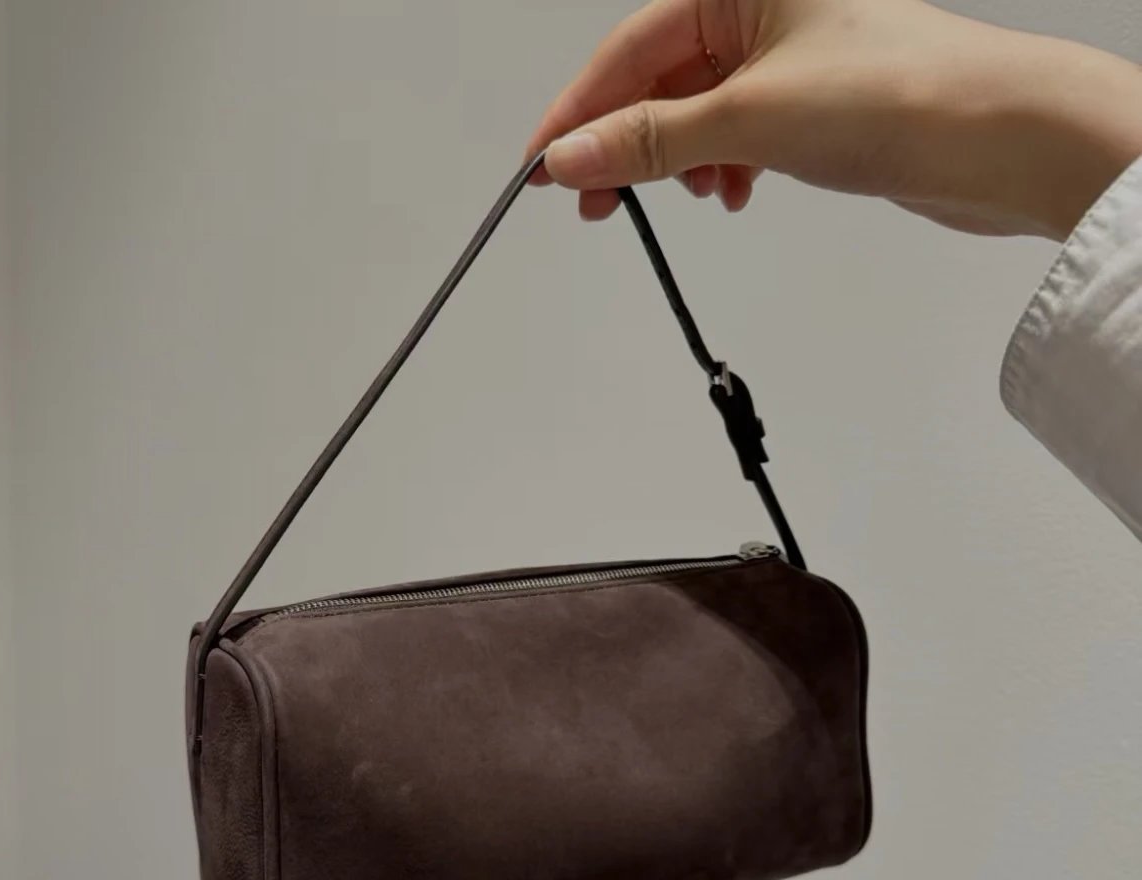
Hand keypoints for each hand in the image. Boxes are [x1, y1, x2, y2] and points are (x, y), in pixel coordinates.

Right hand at [525, 0, 1141, 238]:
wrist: (997, 138)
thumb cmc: (896, 94)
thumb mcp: (748, 116)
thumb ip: (650, 140)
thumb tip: (571, 158)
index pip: (628, 51)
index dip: (579, 115)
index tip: (541, 168)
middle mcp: (760, 9)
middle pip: (658, 81)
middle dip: (627, 144)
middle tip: (594, 202)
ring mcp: (787, 57)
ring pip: (696, 112)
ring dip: (681, 161)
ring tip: (695, 195)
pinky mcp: (810, 102)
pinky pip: (737, 132)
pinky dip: (724, 166)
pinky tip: (736, 192)